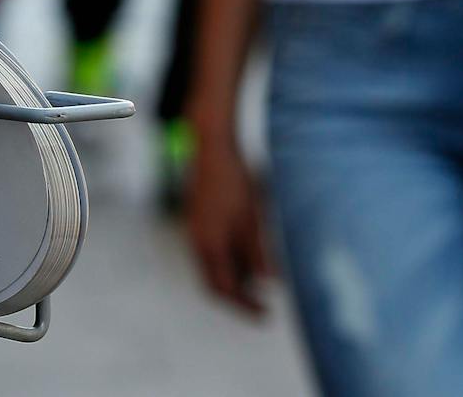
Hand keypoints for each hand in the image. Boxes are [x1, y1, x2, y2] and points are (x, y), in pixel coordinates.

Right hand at [186, 134, 269, 315]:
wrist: (212, 148)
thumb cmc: (234, 181)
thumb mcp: (252, 219)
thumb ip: (257, 252)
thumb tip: (268, 283)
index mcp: (209, 245)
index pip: (225, 289)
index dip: (245, 305)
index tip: (265, 314)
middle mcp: (197, 241)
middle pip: (212, 283)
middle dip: (236, 298)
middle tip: (260, 307)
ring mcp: (194, 230)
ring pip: (210, 268)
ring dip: (232, 280)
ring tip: (257, 283)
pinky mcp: (197, 219)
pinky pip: (208, 252)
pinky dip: (226, 262)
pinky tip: (245, 257)